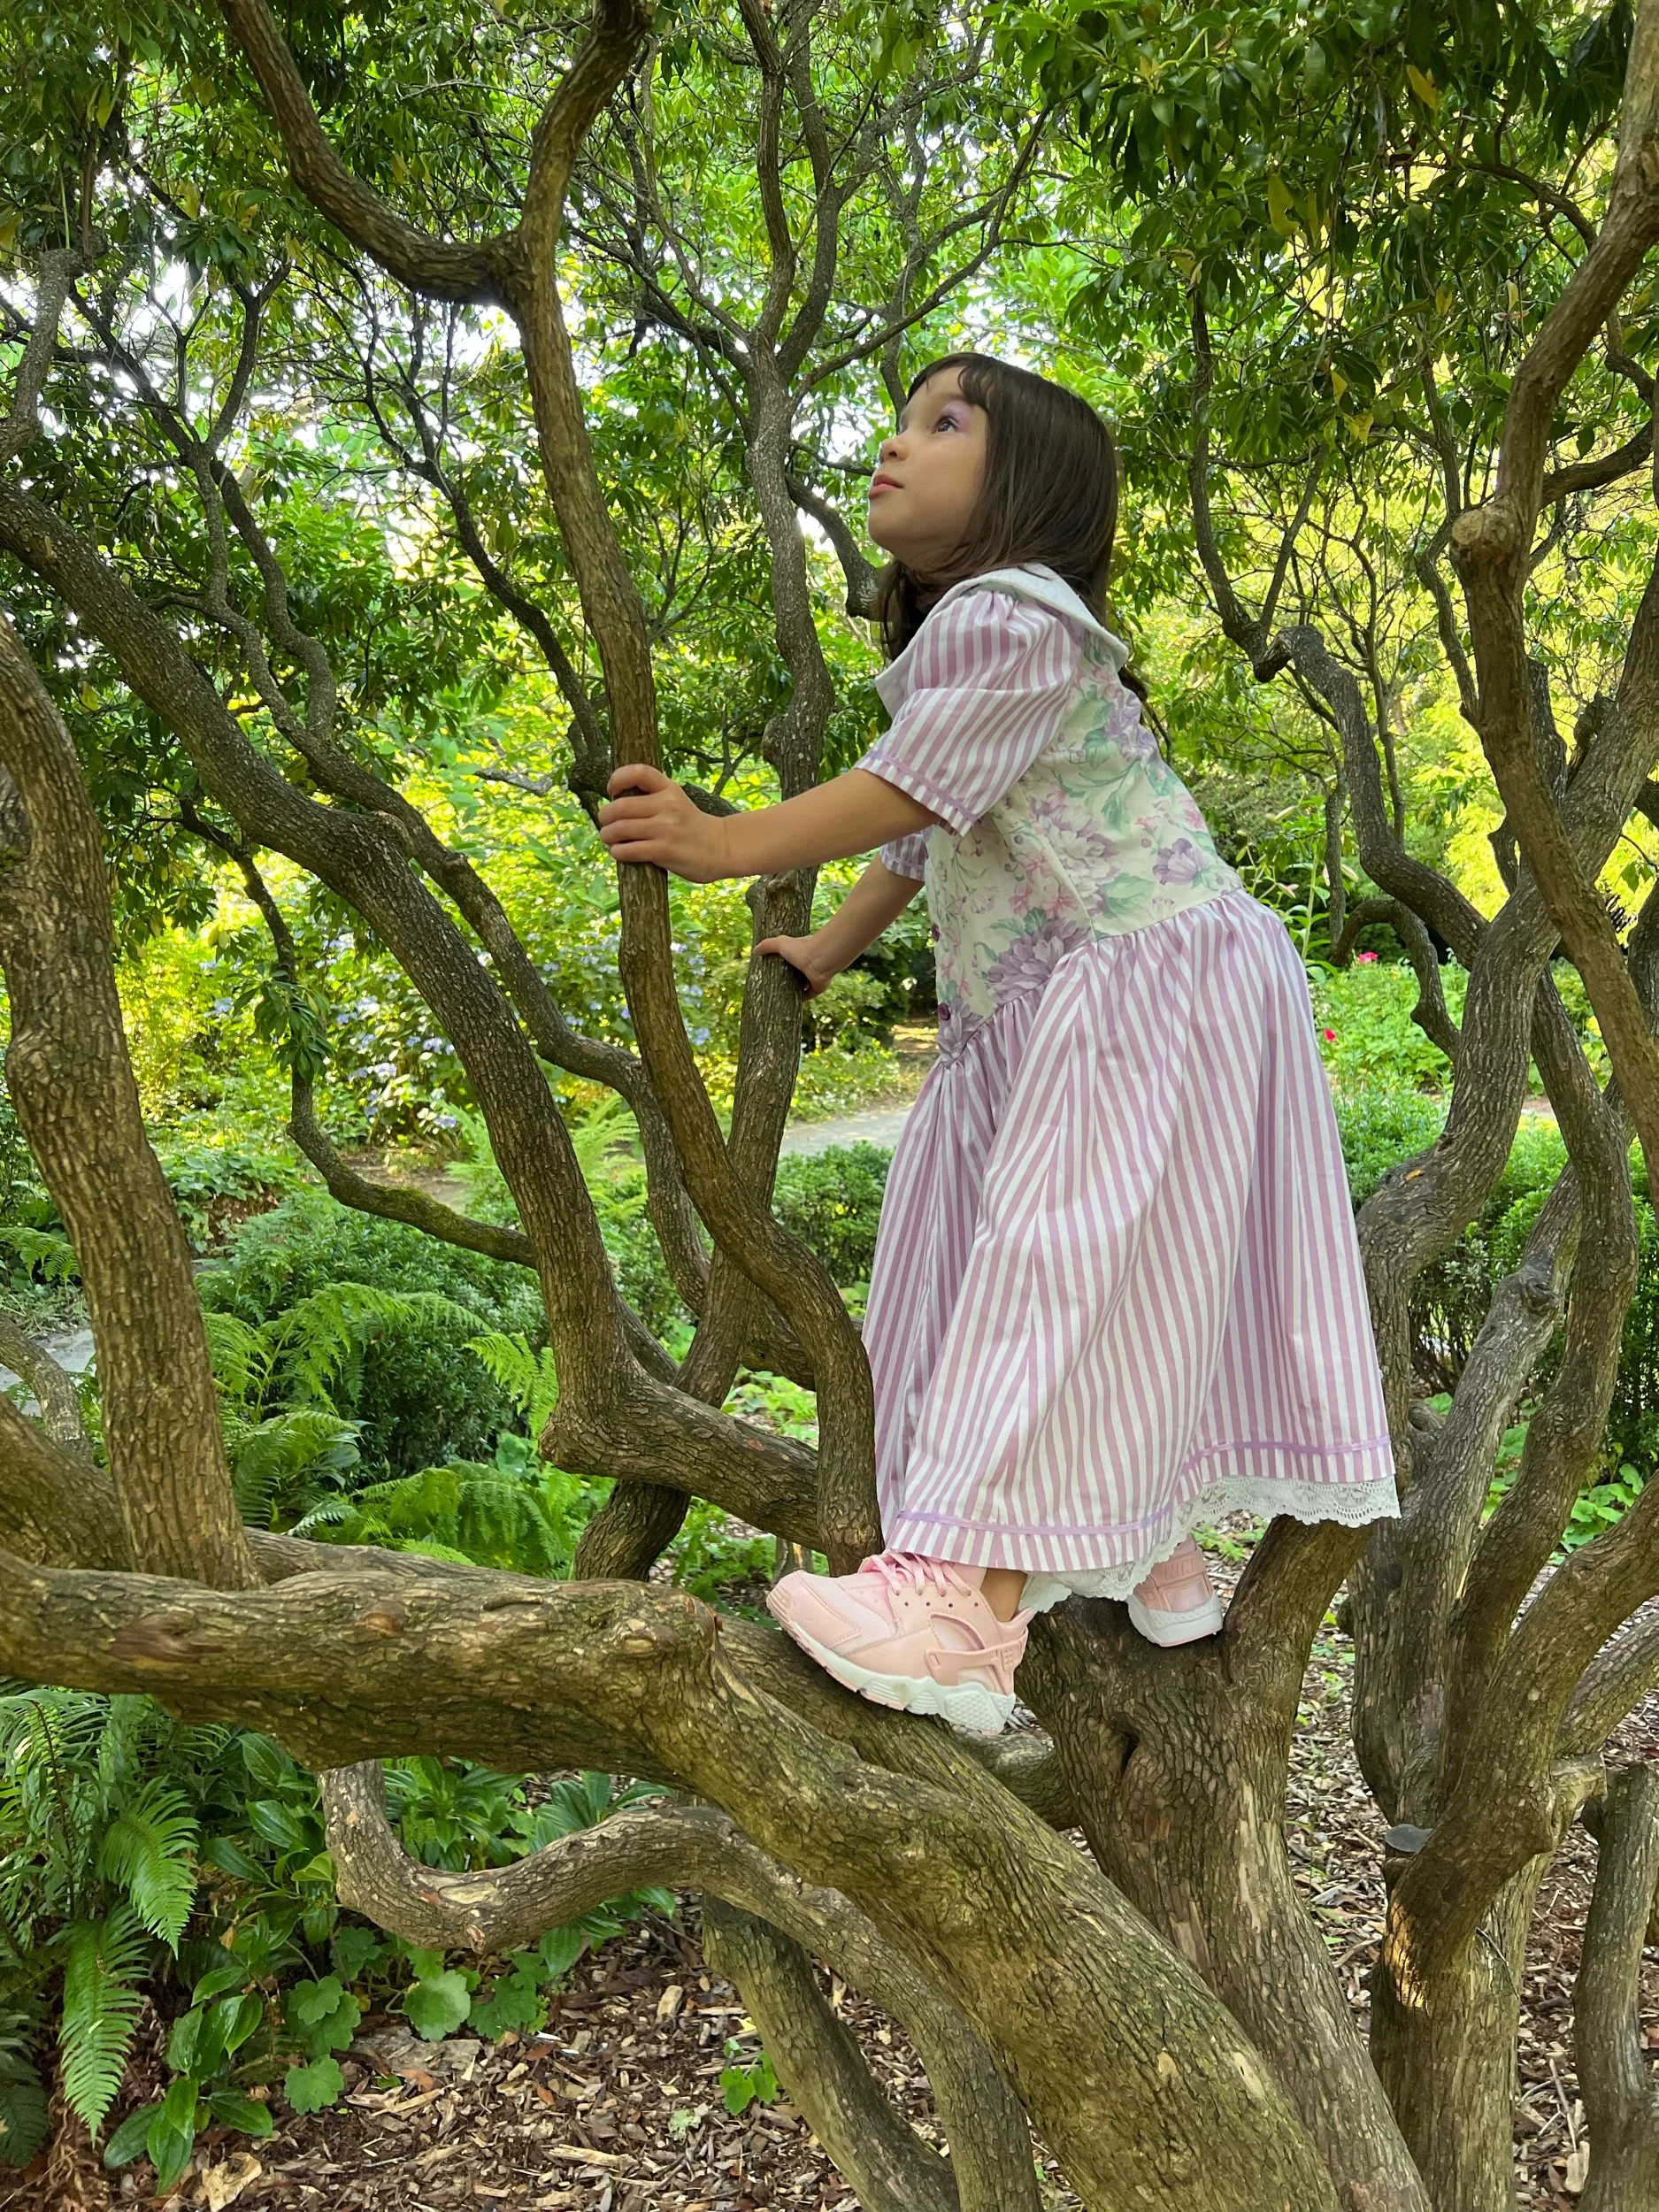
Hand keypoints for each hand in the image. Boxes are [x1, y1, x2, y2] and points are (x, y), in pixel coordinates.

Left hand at [598, 766, 730, 881]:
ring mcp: (666, 828)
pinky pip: (630, 850)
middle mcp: (667, 805)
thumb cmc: (692, 825)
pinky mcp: (665, 851)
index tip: (612, 790)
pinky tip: (619, 852)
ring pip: (621, 829)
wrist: (721, 848)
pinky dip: (618, 852)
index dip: (618, 778)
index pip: (639, 772)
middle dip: (605, 816)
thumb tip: (615, 803)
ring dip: (608, 835)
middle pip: (621, 807)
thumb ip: (652, 798)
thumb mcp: (677, 801)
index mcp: (670, 789)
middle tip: (604, 823)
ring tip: (609, 839)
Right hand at [756, 932, 838, 998]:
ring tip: (778, 994)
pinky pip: (807, 995)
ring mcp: (813, 976)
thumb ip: (768, 945)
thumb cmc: (803, 949)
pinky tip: (789, 1002)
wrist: (821, 960)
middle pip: (796, 971)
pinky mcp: (817, 987)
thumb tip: (755, 950)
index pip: (792, 955)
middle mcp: (809, 964)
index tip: (772, 967)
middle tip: (772, 983)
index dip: (783, 960)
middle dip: (786, 976)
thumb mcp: (781, 943)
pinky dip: (800, 998)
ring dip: (793, 988)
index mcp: (802, 951)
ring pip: (802, 983)